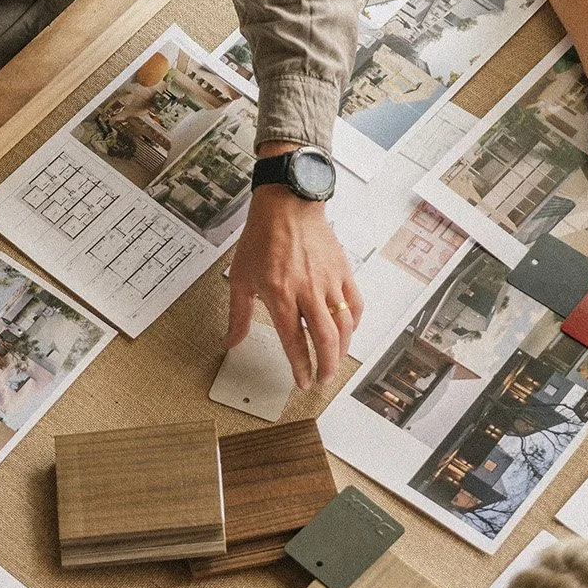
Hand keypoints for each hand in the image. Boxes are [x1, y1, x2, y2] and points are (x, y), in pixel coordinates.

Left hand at [227, 179, 360, 388]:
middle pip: (325, 339)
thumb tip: (231, 341)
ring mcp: (328, 281)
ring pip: (345, 325)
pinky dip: (354, 323)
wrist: (286, 205)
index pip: (293, 340)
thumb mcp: (240, 277)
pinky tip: (348, 332)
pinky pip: (355, 304)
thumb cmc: (262, 238)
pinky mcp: (342, 271)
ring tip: (335, 363)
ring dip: (342, 350)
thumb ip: (238, 315)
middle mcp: (307, 290)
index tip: (301, 382)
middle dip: (326, 366)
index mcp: (280, 294)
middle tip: (323, 380)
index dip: (299, 366)